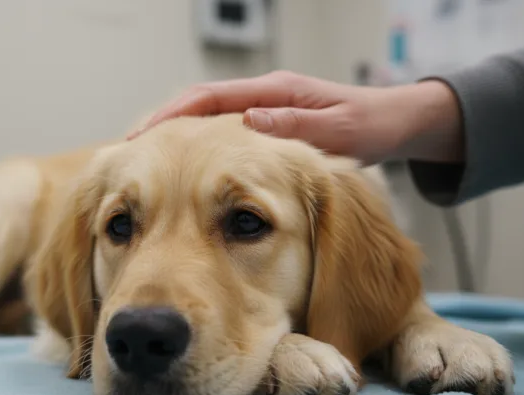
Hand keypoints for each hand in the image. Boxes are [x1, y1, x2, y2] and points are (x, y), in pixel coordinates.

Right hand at [128, 71, 463, 165]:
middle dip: (161, 127)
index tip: (143, 136)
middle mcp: (262, 98)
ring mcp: (263, 112)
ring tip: (144, 166)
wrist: (395, 124)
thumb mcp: (341, 130)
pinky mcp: (266, 130)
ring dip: (175, 140)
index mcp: (274, 92)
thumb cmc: (372, 125)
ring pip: (206, 122)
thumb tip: (249, 122)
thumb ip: (297, 125)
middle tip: (128, 153)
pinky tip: (183, 174)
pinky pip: (222, 138)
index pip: (209, 97)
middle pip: (197, 107)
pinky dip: (198, 152)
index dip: (172, 116)